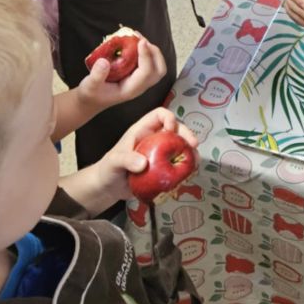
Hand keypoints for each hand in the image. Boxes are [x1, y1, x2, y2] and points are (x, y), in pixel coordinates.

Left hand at [61, 108, 198, 215]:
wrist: (108, 188)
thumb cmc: (108, 169)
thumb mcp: (114, 162)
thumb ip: (126, 160)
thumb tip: (143, 164)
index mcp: (142, 131)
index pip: (159, 115)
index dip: (168, 118)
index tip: (172, 130)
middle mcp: (154, 139)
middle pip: (175, 129)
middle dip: (186, 134)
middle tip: (194, 145)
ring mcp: (160, 154)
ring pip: (180, 146)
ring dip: (190, 151)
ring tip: (195, 161)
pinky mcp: (163, 168)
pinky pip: (178, 164)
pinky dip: (186, 167)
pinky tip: (190, 173)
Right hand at [77, 37, 166, 112]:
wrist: (91, 100)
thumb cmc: (91, 93)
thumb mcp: (89, 85)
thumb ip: (96, 75)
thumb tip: (104, 62)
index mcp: (131, 89)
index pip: (147, 73)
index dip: (146, 56)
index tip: (140, 41)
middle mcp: (139, 85)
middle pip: (159, 70)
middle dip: (155, 53)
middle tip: (142, 40)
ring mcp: (140, 80)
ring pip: (157, 66)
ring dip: (151, 51)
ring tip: (138, 38)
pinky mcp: (137, 74)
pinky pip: (149, 62)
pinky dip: (146, 51)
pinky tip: (134, 42)